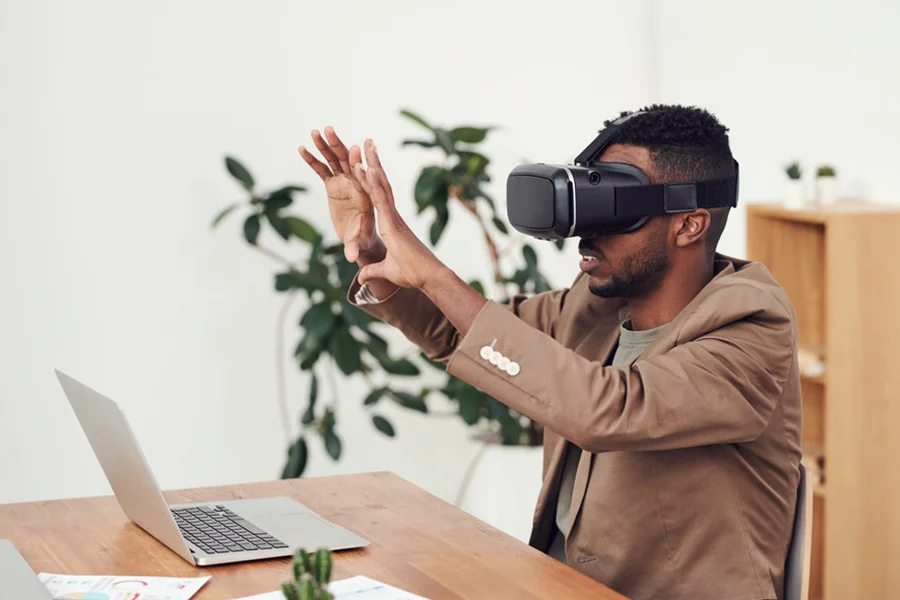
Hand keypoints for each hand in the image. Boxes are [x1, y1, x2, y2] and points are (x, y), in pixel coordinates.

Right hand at [298, 127, 378, 262]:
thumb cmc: (364, 240)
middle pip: (348, 161)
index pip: (365, 177)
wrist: (360, 238)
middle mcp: (356, 184)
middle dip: (339, 146)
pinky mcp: (333, 185)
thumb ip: (355, 246)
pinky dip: (313, 159)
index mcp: (367, 194)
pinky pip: (322, 169)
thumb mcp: (360, 242)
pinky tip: (302, 147)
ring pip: (335, 160)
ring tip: (315, 131)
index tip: (356, 150)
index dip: (360, 164)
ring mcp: (344, 182)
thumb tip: (351, 258)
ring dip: (326, 145)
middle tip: (330, 130)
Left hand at [353, 140, 446, 289]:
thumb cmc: (413, 274)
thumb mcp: (386, 272)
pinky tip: (367, 168)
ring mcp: (393, 218)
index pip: (378, 197)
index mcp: (391, 224)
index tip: (366, 164)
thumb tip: (362, 278)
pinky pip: (381, 200)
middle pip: (381, 185)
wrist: (428, 277)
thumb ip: (373, 271)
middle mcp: (393, 216)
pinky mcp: (393, 223)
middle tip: (367, 144)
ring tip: (365, 146)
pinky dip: (374, 184)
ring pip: (381, 186)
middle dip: (373, 163)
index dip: (372, 180)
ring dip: (372, 165)